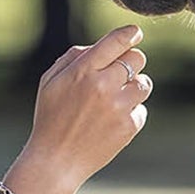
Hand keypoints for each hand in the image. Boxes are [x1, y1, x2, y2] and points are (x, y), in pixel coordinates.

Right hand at [19, 24, 152, 193]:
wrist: (56, 161)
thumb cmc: (51, 117)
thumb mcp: (50, 81)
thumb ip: (74, 57)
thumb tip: (100, 46)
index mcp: (83, 71)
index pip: (116, 41)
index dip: (130, 33)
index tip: (135, 32)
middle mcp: (104, 85)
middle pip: (137, 58)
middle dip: (130, 62)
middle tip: (118, 74)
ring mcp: (119, 106)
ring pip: (144, 83)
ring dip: (134, 86)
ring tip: (116, 98)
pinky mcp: (129, 126)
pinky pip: (141, 109)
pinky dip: (130, 112)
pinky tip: (111, 121)